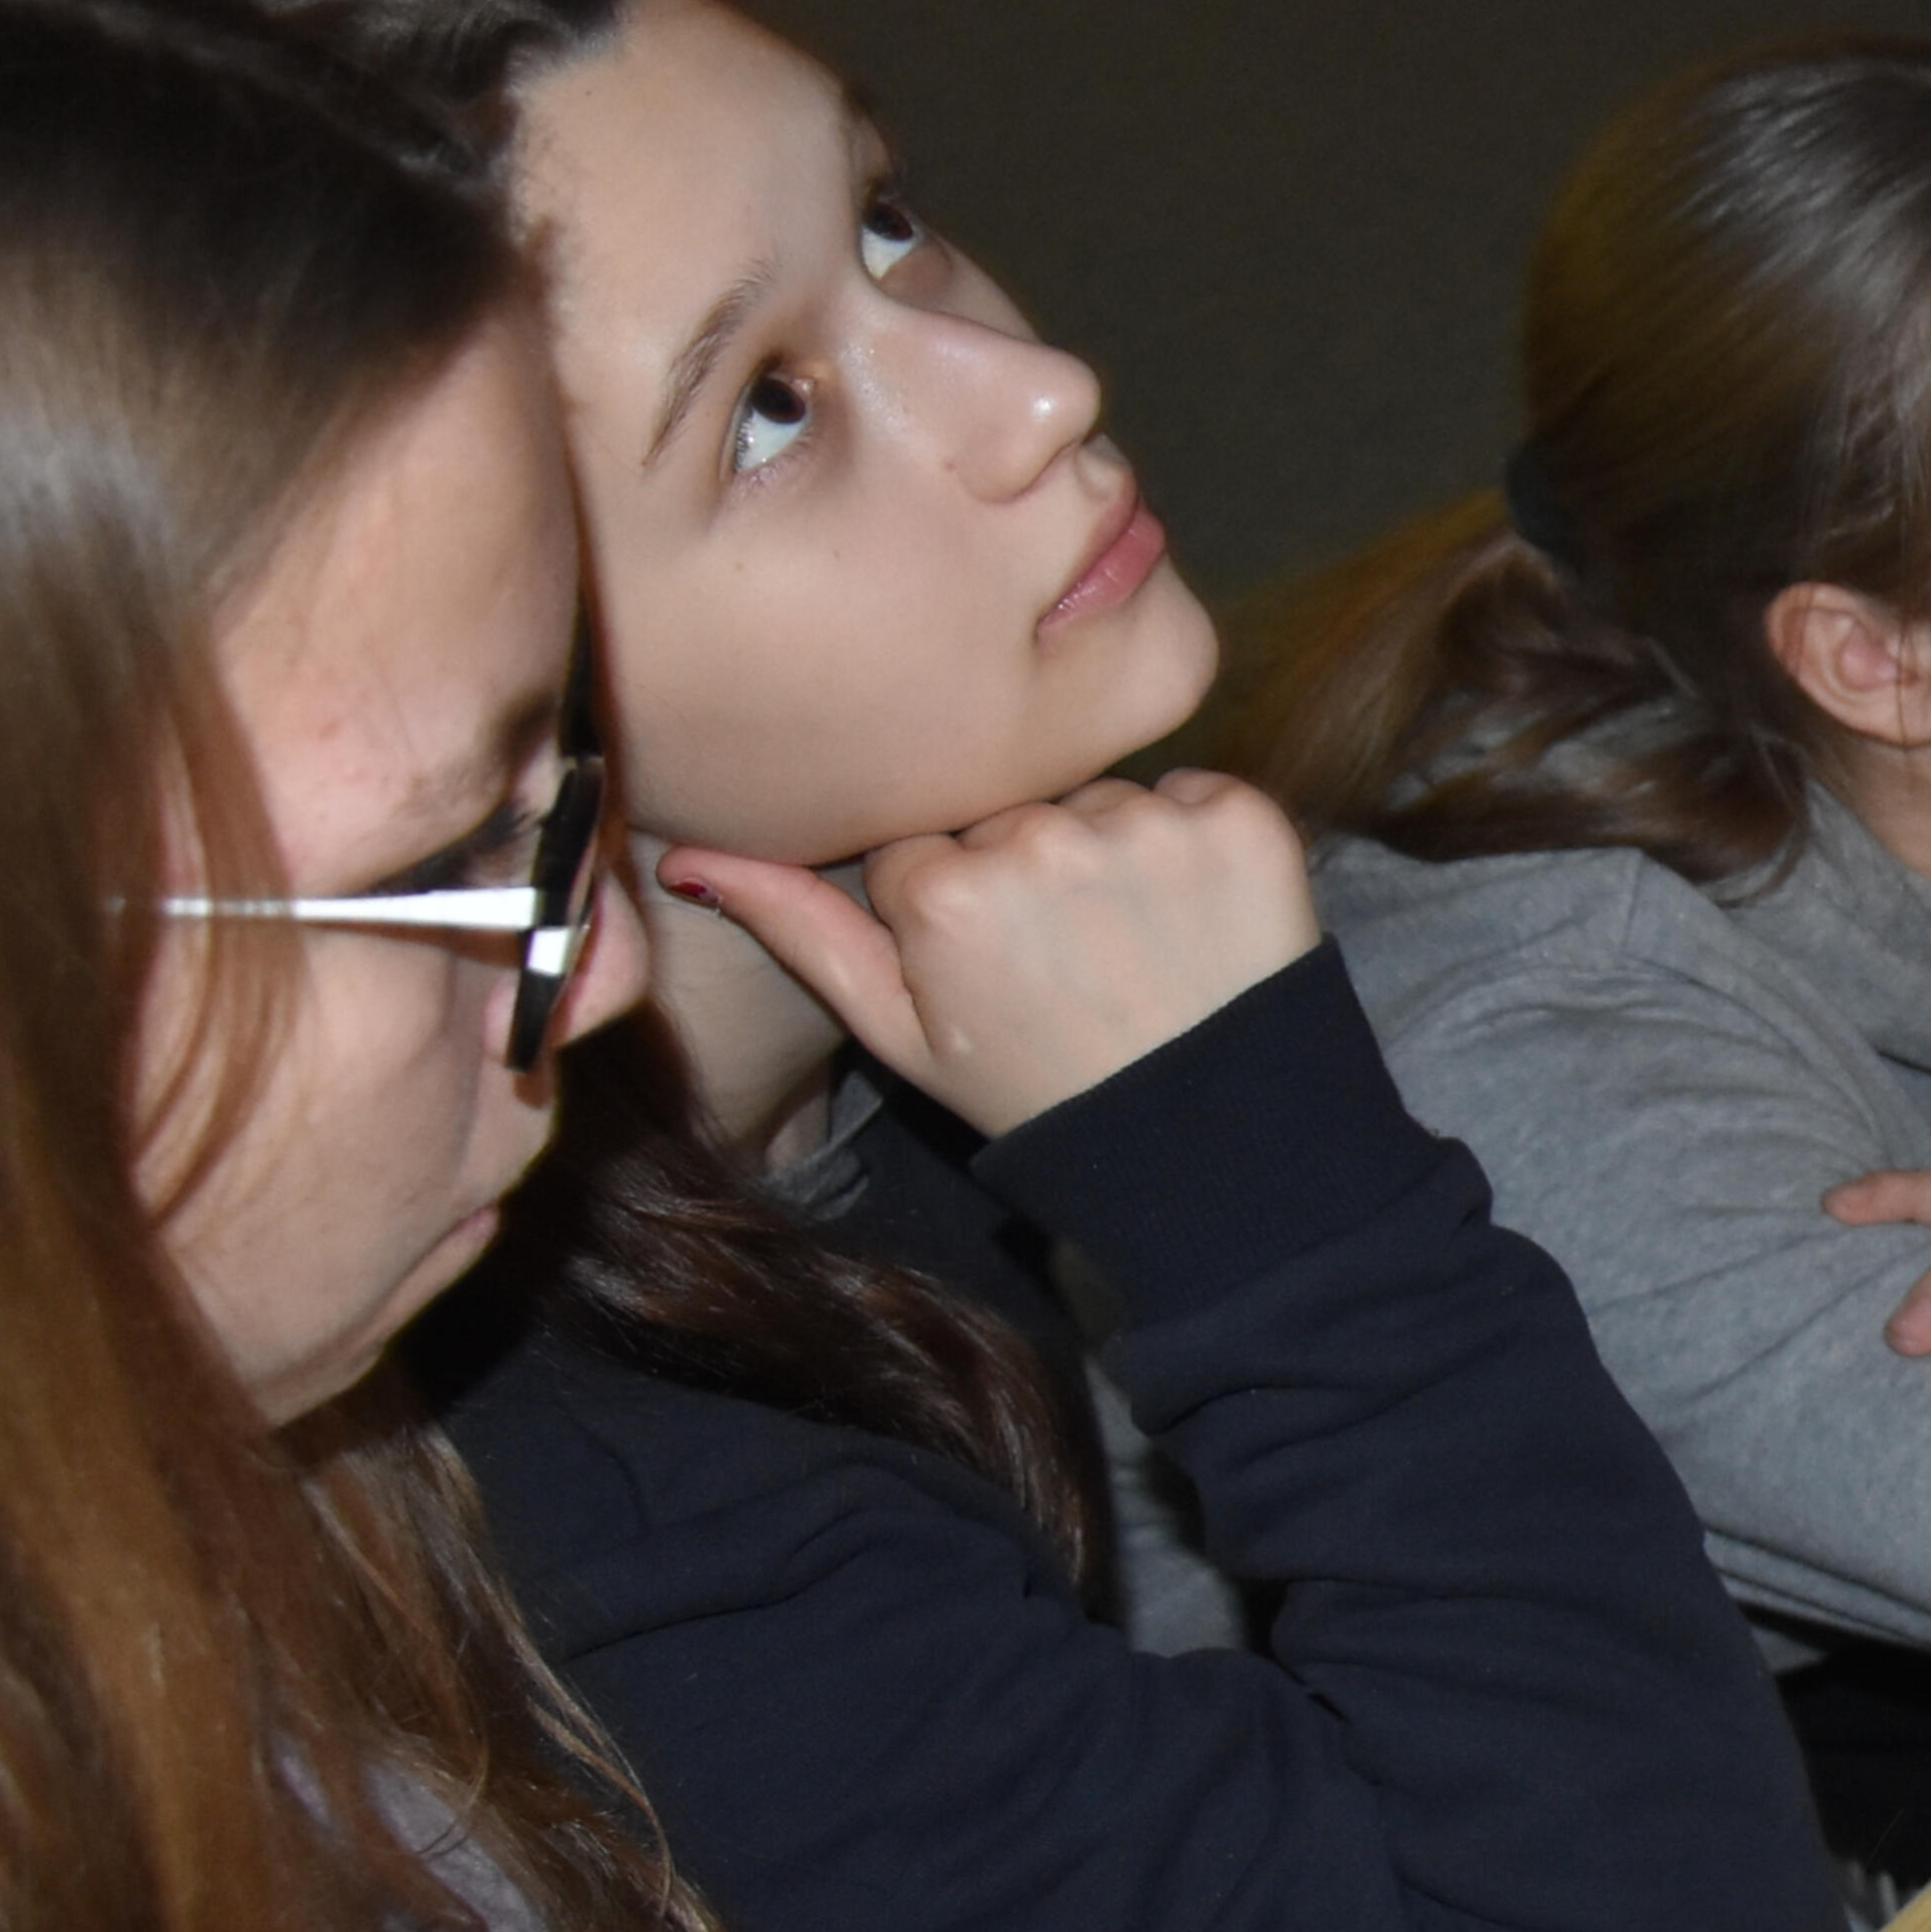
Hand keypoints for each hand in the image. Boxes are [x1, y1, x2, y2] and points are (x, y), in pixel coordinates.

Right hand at [661, 771, 1318, 1136]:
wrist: (1212, 1141)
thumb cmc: (1041, 1090)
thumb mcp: (903, 1035)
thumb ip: (801, 934)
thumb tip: (690, 858)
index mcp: (943, 891)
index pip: (922, 844)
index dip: (952, 903)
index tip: (993, 961)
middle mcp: (1040, 840)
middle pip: (1009, 810)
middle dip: (1028, 868)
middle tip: (1069, 959)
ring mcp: (1148, 827)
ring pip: (1099, 798)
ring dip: (1113, 852)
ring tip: (1134, 944)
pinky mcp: (1240, 820)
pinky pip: (1193, 790)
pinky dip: (1196, 839)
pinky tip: (1194, 917)